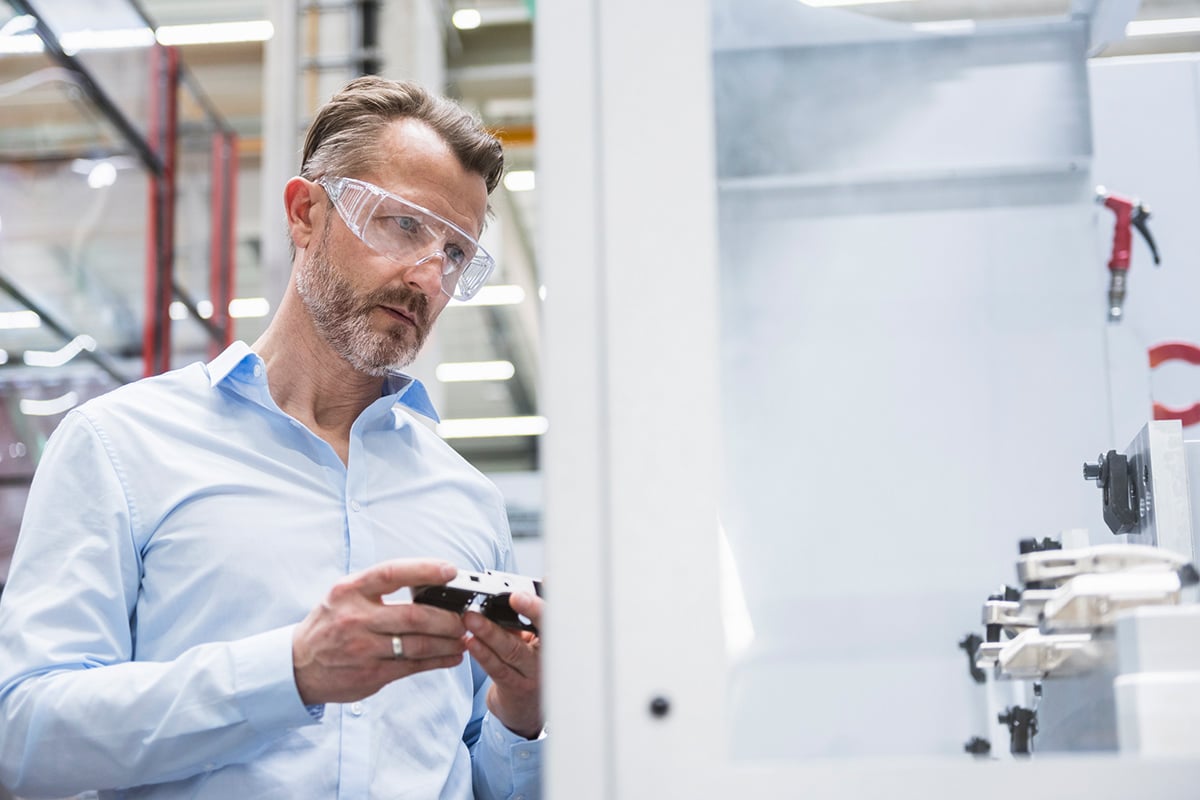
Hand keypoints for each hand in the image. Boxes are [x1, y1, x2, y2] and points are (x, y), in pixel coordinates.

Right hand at [293, 559, 468, 704]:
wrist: (296, 665)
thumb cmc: (329, 624)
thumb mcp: (344, 596)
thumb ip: (378, 588)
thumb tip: (427, 583)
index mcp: (350, 591)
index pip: (392, 573)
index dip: (424, 569)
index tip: (450, 570)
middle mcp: (355, 618)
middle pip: (413, 615)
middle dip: (447, 617)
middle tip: (466, 617)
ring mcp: (363, 648)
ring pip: (417, 644)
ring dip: (448, 641)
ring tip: (464, 638)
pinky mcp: (370, 674)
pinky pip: (412, 666)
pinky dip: (438, 661)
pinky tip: (452, 656)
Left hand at [464, 591, 542, 738]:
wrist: (525, 709)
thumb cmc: (528, 668)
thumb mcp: (534, 642)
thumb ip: (526, 621)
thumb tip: (511, 593)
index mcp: (554, 639)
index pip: (554, 618)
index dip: (547, 602)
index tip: (540, 591)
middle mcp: (549, 657)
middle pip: (542, 631)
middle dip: (528, 610)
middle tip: (512, 596)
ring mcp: (533, 674)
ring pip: (513, 650)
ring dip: (491, 632)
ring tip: (473, 618)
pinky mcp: (514, 688)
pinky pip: (497, 668)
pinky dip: (482, 654)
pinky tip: (471, 642)